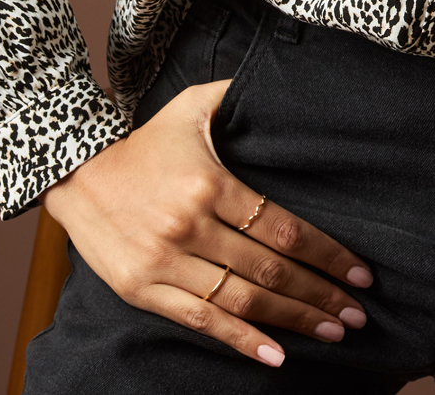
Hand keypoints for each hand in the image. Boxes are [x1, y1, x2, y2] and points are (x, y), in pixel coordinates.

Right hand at [43, 79, 372, 366]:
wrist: (75, 172)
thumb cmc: (144, 141)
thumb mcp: (191, 106)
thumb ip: (236, 96)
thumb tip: (281, 79)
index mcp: (208, 182)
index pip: (282, 226)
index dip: (326, 254)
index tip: (359, 274)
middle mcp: (189, 225)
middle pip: (270, 268)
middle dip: (320, 293)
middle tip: (358, 313)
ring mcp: (165, 261)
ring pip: (242, 299)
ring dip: (293, 320)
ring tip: (333, 332)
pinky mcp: (143, 290)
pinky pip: (201, 321)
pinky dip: (241, 340)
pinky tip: (276, 355)